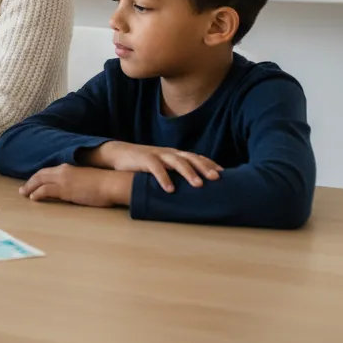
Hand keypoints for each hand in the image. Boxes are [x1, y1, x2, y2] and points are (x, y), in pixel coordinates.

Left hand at [20, 164, 132, 207]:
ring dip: (30, 188)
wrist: (111, 183)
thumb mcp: (86, 178)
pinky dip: (37, 193)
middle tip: (23, 190)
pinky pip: (46, 189)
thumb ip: (77, 180)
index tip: (33, 183)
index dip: (39, 177)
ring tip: (24, 194)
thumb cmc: (104, 183)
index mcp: (68, 168)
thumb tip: (74, 187)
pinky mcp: (65, 189)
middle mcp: (63, 171)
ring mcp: (63, 179)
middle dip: (30, 182)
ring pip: (40, 181)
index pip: (48, 171)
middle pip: (40, 174)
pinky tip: (33, 198)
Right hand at [84, 141, 221, 193]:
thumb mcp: (163, 165)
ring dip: (188, 173)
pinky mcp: (144, 159)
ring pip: (176, 161)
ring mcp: (157, 154)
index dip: (210, 164)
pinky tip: (169, 189)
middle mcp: (169, 153)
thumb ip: (176, 172)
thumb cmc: (144, 163)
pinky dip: (163, 178)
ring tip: (198, 185)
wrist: (119, 154)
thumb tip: (195, 187)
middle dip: (204, 168)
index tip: (224, 174)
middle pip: (190, 158)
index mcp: (175, 154)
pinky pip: (155, 168)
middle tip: (217, 179)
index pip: (196, 157)